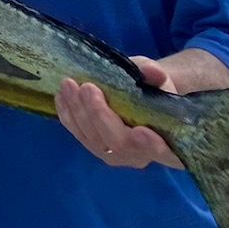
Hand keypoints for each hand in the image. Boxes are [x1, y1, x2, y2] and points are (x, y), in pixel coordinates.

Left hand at [54, 58, 181, 169]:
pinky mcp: (95, 147)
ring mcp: (115, 154)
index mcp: (168, 144)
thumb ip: (156, 75)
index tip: (140, 130)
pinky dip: (68, 116)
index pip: (162, 151)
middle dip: (100, 115)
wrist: (140, 97)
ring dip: (79, 112)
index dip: (150, 145)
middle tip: (88, 88)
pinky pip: (79, 135)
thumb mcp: (159, 79)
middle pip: (118, 143)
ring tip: (68, 86)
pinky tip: (61, 97)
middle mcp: (140, 156)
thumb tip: (153, 71)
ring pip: (94, 140)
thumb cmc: (155, 90)